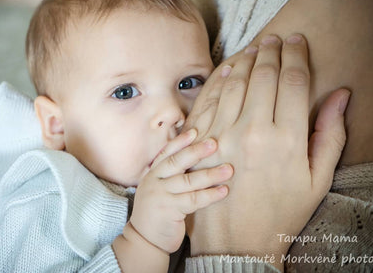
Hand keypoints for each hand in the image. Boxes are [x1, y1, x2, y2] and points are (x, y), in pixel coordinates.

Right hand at [130, 129, 232, 252]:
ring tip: (228, 169)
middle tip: (215, 143)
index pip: (166, 153)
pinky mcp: (169, 210)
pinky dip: (210, 195)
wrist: (144, 240)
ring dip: (210, 174)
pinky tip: (223, 191)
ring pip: (188, 181)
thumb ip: (171, 176)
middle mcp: (154, 182)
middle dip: (196, 151)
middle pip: (176, 162)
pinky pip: (193, 200)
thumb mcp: (159, 190)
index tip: (196, 131)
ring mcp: (160, 196)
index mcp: (152, 174)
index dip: (181, 142)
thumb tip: (196, 159)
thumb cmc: (158, 213)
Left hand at [185, 34, 349, 268]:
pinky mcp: (201, 141)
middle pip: (263, 75)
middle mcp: (253, 131)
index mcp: (287, 139)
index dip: (296, 55)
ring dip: (245, 59)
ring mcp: (222, 134)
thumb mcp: (317, 180)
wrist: (237, 239)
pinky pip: (210, 99)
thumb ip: (331, 135)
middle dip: (271, 50)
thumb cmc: (282, 211)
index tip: (297, 41)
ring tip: (254, 48)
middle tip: (275, 38)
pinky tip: (228, 69)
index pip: (293, 81)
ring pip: (235, 82)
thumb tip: (340, 96)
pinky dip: (220, 79)